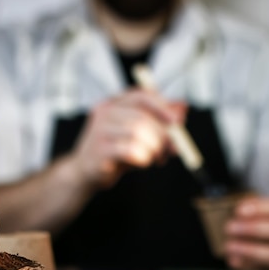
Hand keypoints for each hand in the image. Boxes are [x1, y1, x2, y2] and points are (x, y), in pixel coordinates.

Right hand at [69, 89, 183, 188]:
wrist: (86, 174)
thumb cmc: (115, 152)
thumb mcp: (139, 135)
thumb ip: (160, 122)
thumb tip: (182, 109)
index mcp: (113, 104)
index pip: (141, 96)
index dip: (162, 106)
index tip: (177, 121)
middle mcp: (104, 113)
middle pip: (143, 116)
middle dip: (163, 134)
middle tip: (171, 149)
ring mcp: (99, 131)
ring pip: (139, 132)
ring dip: (154, 148)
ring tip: (155, 158)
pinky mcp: (99, 151)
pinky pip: (130, 150)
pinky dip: (143, 157)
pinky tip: (142, 162)